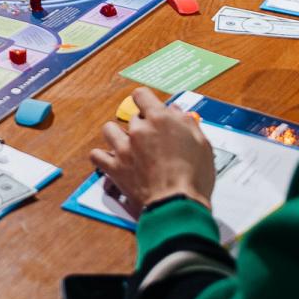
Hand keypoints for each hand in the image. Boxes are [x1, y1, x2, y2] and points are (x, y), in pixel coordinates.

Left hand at [90, 88, 216, 214]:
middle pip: (132, 117)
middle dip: (141, 126)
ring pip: (109, 130)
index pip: (141, 95)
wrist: (177, 204)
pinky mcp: (114, 168)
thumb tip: (175, 112)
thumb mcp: (201, 143)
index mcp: (160, 119)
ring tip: (128, 146)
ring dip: (117, 135)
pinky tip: (112, 160)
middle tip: (152, 140)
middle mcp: (138, 130)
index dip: (145, 100)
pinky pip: (97, 155)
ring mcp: (123, 149)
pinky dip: (103, 157)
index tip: (149, 108)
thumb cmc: (194, 176)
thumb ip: (186, 123)